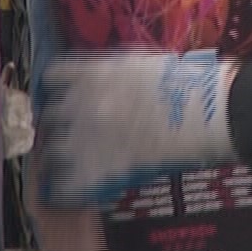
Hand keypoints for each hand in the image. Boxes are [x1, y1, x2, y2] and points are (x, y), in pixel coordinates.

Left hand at [38, 50, 237, 206]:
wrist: (203, 116)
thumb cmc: (183, 84)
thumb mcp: (139, 62)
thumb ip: (109, 69)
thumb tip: (96, 78)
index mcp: (92, 73)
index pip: (52, 77)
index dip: (56, 87)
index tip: (61, 93)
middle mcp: (80, 104)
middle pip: (47, 115)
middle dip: (56, 122)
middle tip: (68, 129)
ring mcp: (85, 140)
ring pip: (49, 151)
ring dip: (57, 156)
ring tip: (68, 161)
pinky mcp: (96, 173)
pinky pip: (64, 187)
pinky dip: (66, 188)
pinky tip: (73, 187)